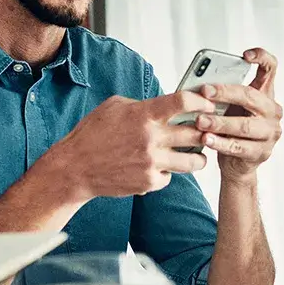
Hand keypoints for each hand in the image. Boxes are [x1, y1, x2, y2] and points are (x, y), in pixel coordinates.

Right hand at [37, 92, 215, 198]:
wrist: (75, 168)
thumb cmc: (93, 134)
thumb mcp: (115, 106)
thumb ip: (144, 104)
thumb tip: (167, 105)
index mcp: (143, 114)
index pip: (183, 102)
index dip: (201, 101)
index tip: (208, 104)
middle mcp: (151, 138)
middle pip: (196, 133)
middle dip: (206, 131)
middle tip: (208, 131)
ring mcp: (151, 162)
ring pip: (193, 162)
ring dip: (198, 157)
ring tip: (197, 154)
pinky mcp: (149, 182)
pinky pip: (170, 177)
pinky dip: (168, 173)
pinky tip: (159, 167)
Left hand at [194, 47, 281, 183]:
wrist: (237, 164)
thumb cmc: (230, 129)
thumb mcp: (228, 107)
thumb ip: (222, 95)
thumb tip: (198, 85)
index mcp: (266, 94)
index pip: (271, 68)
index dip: (261, 57)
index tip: (244, 55)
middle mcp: (272, 111)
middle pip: (251, 96)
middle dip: (226, 93)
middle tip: (204, 92)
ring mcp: (270, 133)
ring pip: (245, 125)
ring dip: (220, 122)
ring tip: (200, 121)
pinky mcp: (262, 153)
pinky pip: (240, 147)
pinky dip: (221, 143)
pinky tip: (207, 139)